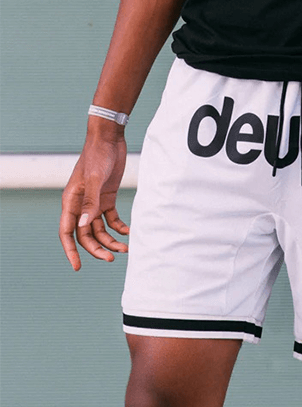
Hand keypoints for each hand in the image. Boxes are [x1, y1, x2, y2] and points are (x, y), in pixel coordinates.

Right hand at [59, 118, 128, 270]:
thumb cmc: (98, 156)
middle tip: (112, 258)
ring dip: (111, 241)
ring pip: (99, 230)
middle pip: (85, 235)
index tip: (77, 267)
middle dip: (97, 249)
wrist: (109, 139)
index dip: (71, 251)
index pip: (67, 232)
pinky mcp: (107, 198)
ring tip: (126, 248)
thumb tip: (82, 225)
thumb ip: (90, 202)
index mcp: (71, 201)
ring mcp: (94, 202)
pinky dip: (119, 228)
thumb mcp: (94, 179)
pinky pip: (111, 220)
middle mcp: (81, 204)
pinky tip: (129, 233)